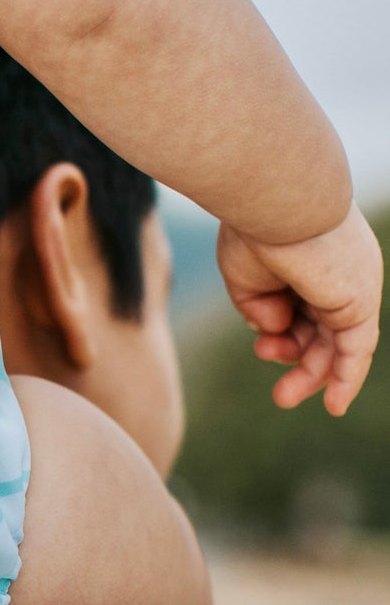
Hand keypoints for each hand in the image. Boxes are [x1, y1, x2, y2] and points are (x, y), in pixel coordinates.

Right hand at [216, 203, 382, 415]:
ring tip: (283, 397)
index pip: (309, 309)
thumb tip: (271, 330)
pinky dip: (345, 378)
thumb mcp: (248, 278)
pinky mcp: (357, 302)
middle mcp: (343, 275)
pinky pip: (355, 350)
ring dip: (312, 375)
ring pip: (337, 344)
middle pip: (325, 330)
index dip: (287, 336)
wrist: (275, 199)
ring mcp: (354, 288)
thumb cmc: (255, 228)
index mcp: (316, 262)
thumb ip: (259, 307)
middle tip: (281, 395)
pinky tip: (334, 405)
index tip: (263, 348)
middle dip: (300, 362)